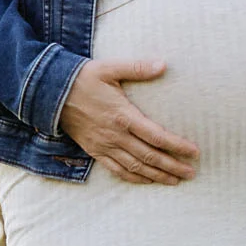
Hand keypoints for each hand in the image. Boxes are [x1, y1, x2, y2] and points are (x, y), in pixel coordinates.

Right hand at [56, 58, 199, 184]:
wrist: (51, 93)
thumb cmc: (83, 78)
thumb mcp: (110, 68)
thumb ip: (138, 68)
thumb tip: (164, 64)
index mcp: (123, 115)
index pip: (156, 136)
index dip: (177, 146)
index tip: (194, 152)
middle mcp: (115, 135)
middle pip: (149, 156)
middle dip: (172, 166)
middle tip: (191, 173)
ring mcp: (104, 146)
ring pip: (135, 168)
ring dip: (157, 176)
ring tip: (176, 180)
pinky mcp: (95, 151)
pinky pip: (117, 170)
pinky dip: (134, 178)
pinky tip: (147, 181)